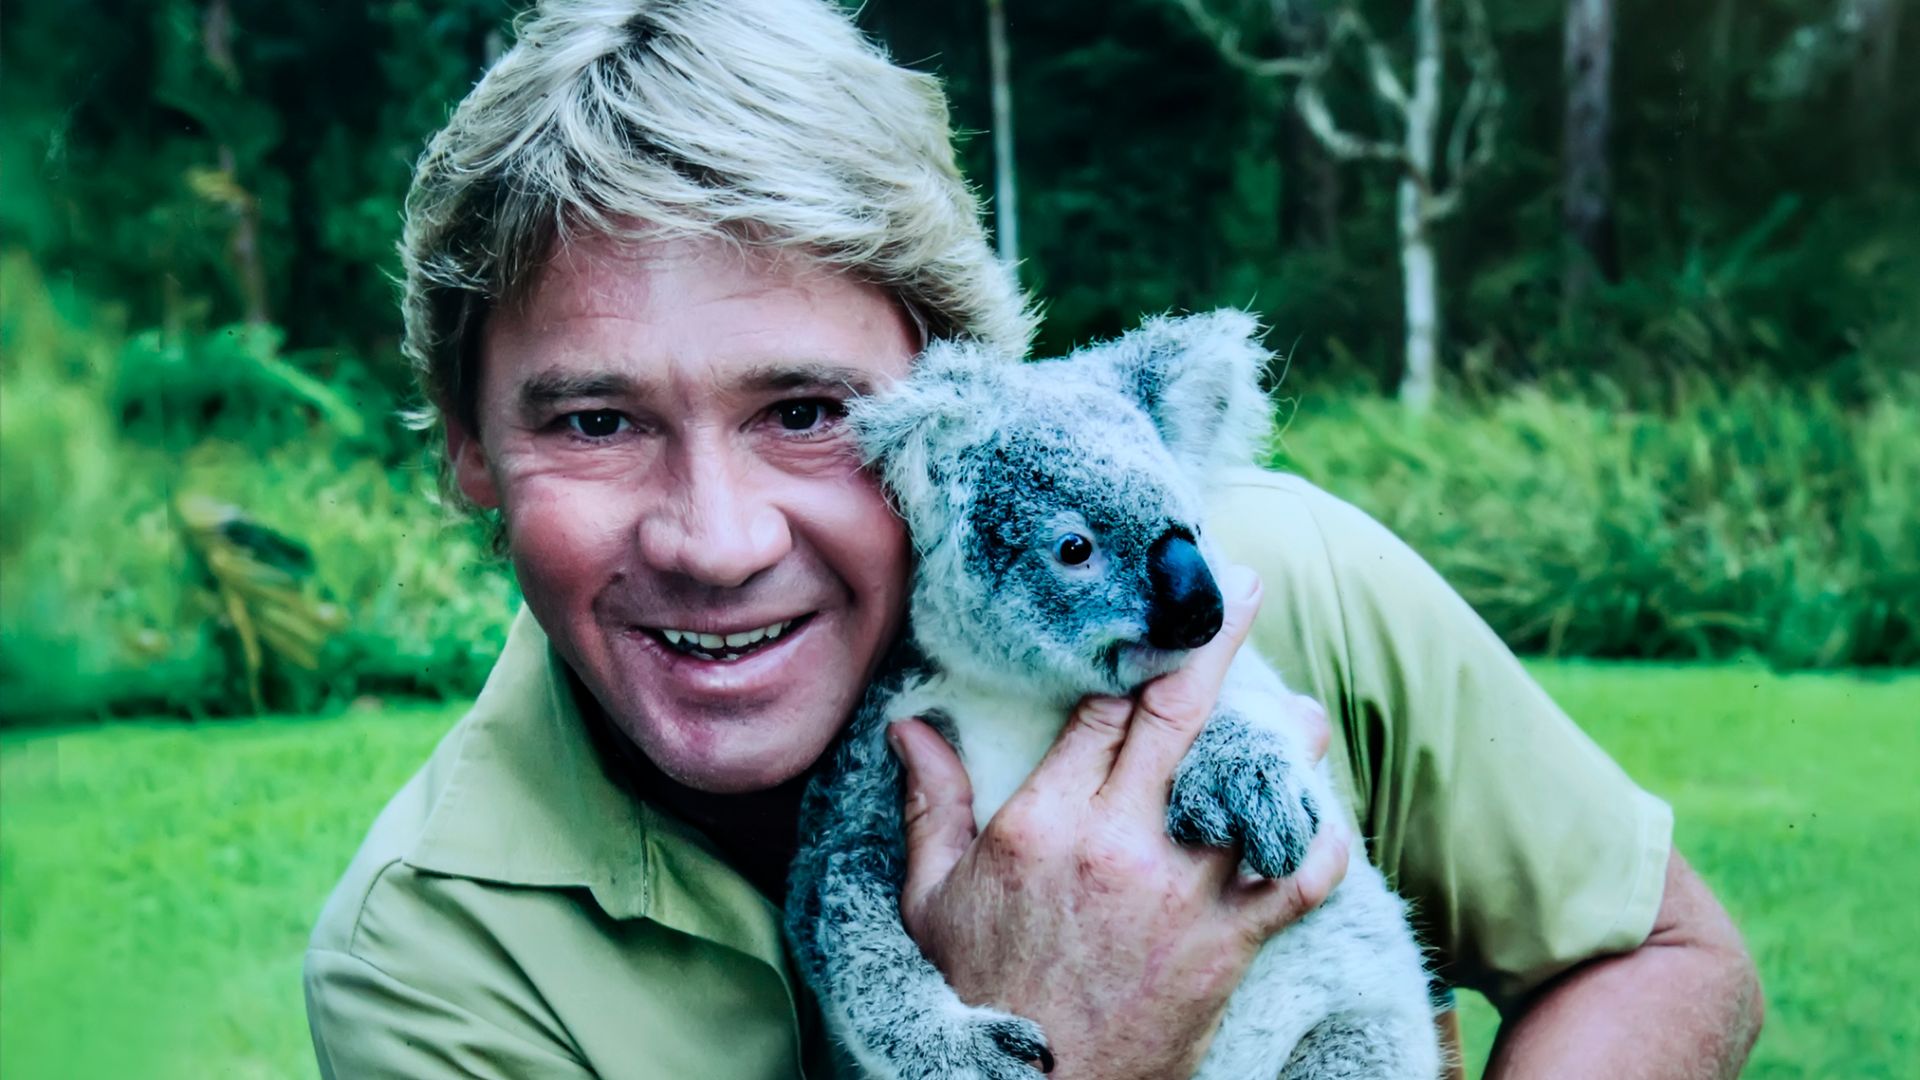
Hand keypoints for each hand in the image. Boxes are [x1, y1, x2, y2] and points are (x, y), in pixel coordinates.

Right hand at [888, 566, 1349, 1079]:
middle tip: (1241, 588)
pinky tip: (1321, 822)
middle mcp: (1120, 844)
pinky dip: (1321, 846)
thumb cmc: (973, 996)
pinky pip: (1299, 881)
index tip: (1154, 603)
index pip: (1102, 709)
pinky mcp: (1226, 945)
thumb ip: (931, 805)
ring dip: (1287, 742)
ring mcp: (1182, 894)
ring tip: (1301, 716)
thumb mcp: (931, 898)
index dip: (1132, 649)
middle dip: (1215, 640)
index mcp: (1045, 823)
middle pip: (1181, 716)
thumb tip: (909, 726)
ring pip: (1254, 789)